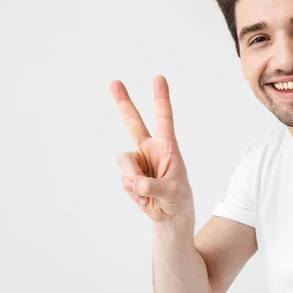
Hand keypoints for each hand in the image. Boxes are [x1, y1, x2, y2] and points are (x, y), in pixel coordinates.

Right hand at [110, 75, 193, 221]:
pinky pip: (124, 180)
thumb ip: (153, 185)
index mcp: (167, 146)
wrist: (169, 214)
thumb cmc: (178, 197)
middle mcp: (150, 149)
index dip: (161, 98)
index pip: (164, 118)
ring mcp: (137, 161)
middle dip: (123, 102)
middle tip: (114, 82)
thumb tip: (134, 182)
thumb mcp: (172, 191)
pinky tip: (143, 196)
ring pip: (125, 163)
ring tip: (149, 191)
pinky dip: (133, 191)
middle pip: (133, 122)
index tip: (159, 78)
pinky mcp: (128, 174)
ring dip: (134, 180)